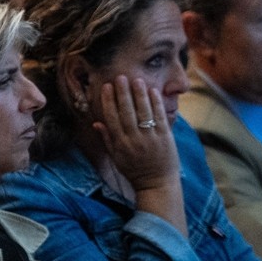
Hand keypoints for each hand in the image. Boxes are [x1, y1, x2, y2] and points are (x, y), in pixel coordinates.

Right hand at [93, 76, 179, 192]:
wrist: (156, 183)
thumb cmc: (134, 170)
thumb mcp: (116, 157)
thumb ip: (107, 139)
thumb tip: (96, 123)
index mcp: (120, 144)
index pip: (112, 118)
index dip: (108, 101)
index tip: (106, 87)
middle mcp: (134, 140)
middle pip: (126, 112)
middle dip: (123, 93)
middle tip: (120, 77)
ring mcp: (150, 138)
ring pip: (143, 112)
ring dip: (139, 94)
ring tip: (136, 80)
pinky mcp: (165, 137)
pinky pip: (159, 117)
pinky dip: (156, 103)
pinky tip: (152, 91)